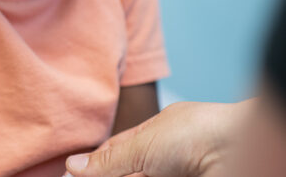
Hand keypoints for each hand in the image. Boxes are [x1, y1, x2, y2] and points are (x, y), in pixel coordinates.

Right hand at [64, 100, 251, 176]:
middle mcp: (164, 158)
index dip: (93, 164)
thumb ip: (108, 160)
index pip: (116, 150)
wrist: (234, 148)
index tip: (71, 174)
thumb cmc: (194, 133)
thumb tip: (72, 166)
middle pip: (125, 172)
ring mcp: (173, 175)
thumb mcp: (142, 145)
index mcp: (155, 135)